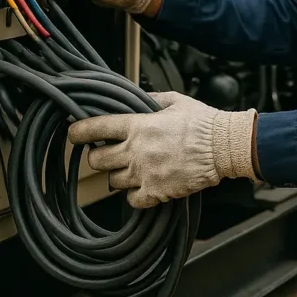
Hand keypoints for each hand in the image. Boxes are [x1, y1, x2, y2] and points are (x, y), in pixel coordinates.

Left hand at [68, 92, 260, 207]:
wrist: (223, 146)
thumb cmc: (202, 121)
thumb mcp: (175, 101)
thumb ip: (151, 99)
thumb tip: (137, 97)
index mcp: (138, 126)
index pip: (97, 128)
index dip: (79, 131)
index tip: (72, 133)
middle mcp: (136, 151)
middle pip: (97, 161)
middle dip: (99, 157)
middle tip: (108, 153)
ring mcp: (144, 173)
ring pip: (113, 181)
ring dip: (119, 174)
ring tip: (133, 167)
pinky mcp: (156, 192)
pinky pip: (132, 199)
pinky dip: (135, 194)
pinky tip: (145, 184)